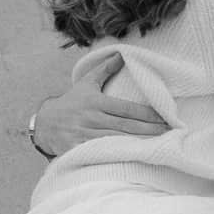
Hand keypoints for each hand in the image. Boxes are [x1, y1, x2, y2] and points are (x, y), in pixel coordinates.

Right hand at [30, 78, 165, 157]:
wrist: (43, 124)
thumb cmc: (70, 104)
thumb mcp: (85, 84)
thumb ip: (104, 70)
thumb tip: (121, 55)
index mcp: (96, 102)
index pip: (127, 109)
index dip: (147, 114)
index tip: (166, 117)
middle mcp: (92, 118)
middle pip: (126, 126)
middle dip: (149, 130)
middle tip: (170, 132)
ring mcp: (84, 135)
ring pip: (116, 141)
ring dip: (138, 144)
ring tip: (159, 145)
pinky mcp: (78, 150)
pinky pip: (102, 154)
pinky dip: (118, 156)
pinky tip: (134, 158)